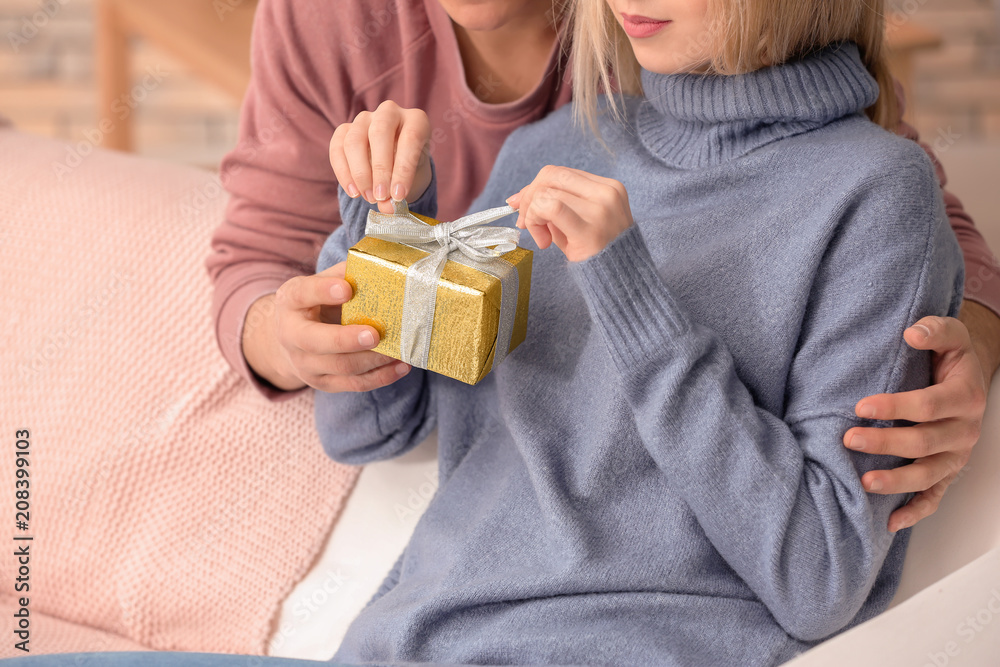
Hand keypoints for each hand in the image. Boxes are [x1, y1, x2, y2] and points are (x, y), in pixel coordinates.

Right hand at [242, 262, 410, 392]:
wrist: (293, 338)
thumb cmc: (316, 303)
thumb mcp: (321, 282)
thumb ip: (344, 274)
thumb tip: (379, 264)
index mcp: (290, 301)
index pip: (302, 294)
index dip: (323, 291)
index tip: (347, 288)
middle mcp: (291, 336)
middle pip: (316, 341)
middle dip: (346, 339)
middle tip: (375, 334)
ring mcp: (305, 364)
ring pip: (340, 366)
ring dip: (373, 359)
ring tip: (399, 350)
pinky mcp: (323, 383)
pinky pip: (354, 384)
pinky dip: (381, 377)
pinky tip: (402, 366)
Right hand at [330, 101, 431, 213]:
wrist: (395, 163)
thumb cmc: (409, 168)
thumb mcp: (413, 177)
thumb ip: (401, 190)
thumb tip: (387, 208)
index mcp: (416, 119)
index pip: (410, 139)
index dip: (404, 169)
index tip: (398, 195)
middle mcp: (390, 112)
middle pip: (379, 134)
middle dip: (380, 169)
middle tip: (381, 197)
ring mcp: (365, 118)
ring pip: (355, 140)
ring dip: (360, 173)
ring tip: (369, 198)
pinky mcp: (345, 128)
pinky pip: (337, 147)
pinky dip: (343, 172)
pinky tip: (354, 192)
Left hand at [506, 166, 632, 261]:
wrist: (621, 282)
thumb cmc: (596, 253)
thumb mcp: (579, 221)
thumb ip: (554, 204)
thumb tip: (517, 198)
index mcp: (608, 187)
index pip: (560, 173)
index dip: (534, 187)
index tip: (522, 207)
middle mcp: (607, 193)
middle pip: (551, 175)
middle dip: (529, 197)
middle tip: (525, 223)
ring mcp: (601, 209)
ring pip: (547, 192)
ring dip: (532, 215)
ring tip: (542, 238)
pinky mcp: (590, 229)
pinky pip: (551, 207)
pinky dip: (536, 219)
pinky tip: (544, 241)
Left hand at [843, 315, 988, 531]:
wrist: (967, 377)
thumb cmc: (951, 358)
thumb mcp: (950, 335)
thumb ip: (934, 330)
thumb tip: (912, 333)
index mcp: (965, 397)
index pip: (930, 405)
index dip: (896, 406)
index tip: (862, 406)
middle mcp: (964, 430)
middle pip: (924, 442)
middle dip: (886, 443)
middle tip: (849, 439)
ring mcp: (956, 455)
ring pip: (928, 474)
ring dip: (897, 481)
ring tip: (865, 482)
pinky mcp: (948, 472)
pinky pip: (935, 497)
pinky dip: (915, 511)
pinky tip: (891, 521)